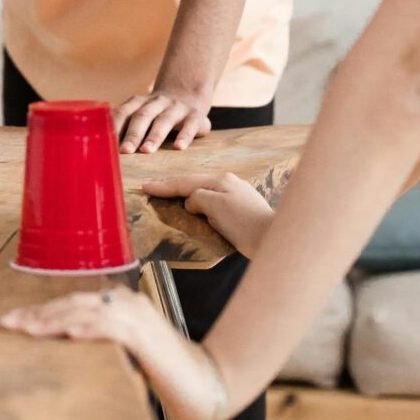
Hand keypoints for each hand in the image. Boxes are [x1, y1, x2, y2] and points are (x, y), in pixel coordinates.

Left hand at [0, 288, 228, 419]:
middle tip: (7, 324)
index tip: (13, 321)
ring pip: (85, 311)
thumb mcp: (127, 354)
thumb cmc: (166, 374)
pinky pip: (111, 327)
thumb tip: (67, 344)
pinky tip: (68, 333)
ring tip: (27, 330)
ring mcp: (136, 316)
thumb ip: (102, 343)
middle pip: (72, 303)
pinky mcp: (145, 336)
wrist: (208, 384)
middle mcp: (126, 303)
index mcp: (121, 304)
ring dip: (53, 320)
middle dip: (37, 314)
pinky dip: (89, 328)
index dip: (41, 311)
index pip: (72, 302)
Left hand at [113, 87, 211, 153]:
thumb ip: (124, 125)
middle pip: (142, 116)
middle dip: (132, 134)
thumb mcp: (140, 113)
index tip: (106, 142)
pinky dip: (185, 135)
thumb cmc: (155, 113)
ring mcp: (176, 107)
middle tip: (125, 151)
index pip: (124, 112)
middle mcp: (157, 102)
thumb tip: (99, 144)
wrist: (186, 95)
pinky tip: (179, 147)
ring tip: (146, 151)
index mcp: (139, 102)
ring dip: (154, 135)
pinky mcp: (195, 115)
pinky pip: (190, 124)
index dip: (115, 126)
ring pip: (164, 120)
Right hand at [142, 171, 273, 258]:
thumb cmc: (244, 224)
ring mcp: (237, 193)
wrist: (274, 239)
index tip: (144, 186)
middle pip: (193, 182)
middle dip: (171, 185)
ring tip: (168, 193)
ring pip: (204, 190)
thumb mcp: (215, 207)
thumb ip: (198, 198)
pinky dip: (198, 201)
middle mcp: (229, 182)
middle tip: (151, 185)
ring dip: (184, 192)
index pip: (184, 182)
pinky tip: (195, 205)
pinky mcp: (243, 207)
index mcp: (220, 180)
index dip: (163, 185)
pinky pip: (213, 199)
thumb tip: (192, 202)